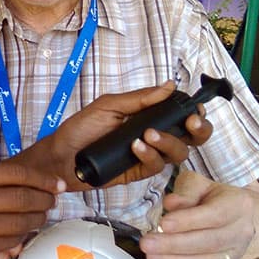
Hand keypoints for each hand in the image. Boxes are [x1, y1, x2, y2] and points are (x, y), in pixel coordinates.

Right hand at [0, 161, 64, 258]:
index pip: (14, 174)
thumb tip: (29, 185)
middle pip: (20, 198)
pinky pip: (5, 243)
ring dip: (35, 221)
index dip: (41, 179)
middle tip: (52, 202)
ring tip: (41, 217)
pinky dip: (19, 238)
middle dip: (43, 201)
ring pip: (16, 223)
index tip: (56, 184)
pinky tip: (23, 234)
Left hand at [17, 82, 212, 191]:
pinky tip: (135, 147)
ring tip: (146, 135)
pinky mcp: (138, 173)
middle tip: (191, 123)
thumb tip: (169, 86)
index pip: (181, 114)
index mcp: (148, 116)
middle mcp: (153, 136)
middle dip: (198, 130)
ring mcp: (147, 155)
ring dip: (168, 142)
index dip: (195, 113)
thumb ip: (140, 99)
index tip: (196, 109)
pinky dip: (149, 155)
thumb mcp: (108, 106)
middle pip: (190, 137)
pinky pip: (156, 166)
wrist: (60, 156)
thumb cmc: (80, 128)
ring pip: (177, 153)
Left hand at [138, 170, 258, 258]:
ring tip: (150, 258)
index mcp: (238, 206)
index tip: (163, 224)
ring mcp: (236, 255)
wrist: (231, 215)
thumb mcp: (198, 184)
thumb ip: (186, 191)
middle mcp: (242, 232)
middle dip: (174, 245)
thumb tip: (171, 203)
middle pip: (209, 243)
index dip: (188, 221)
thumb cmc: (209, 196)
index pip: (214, 215)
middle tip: (146, 244)